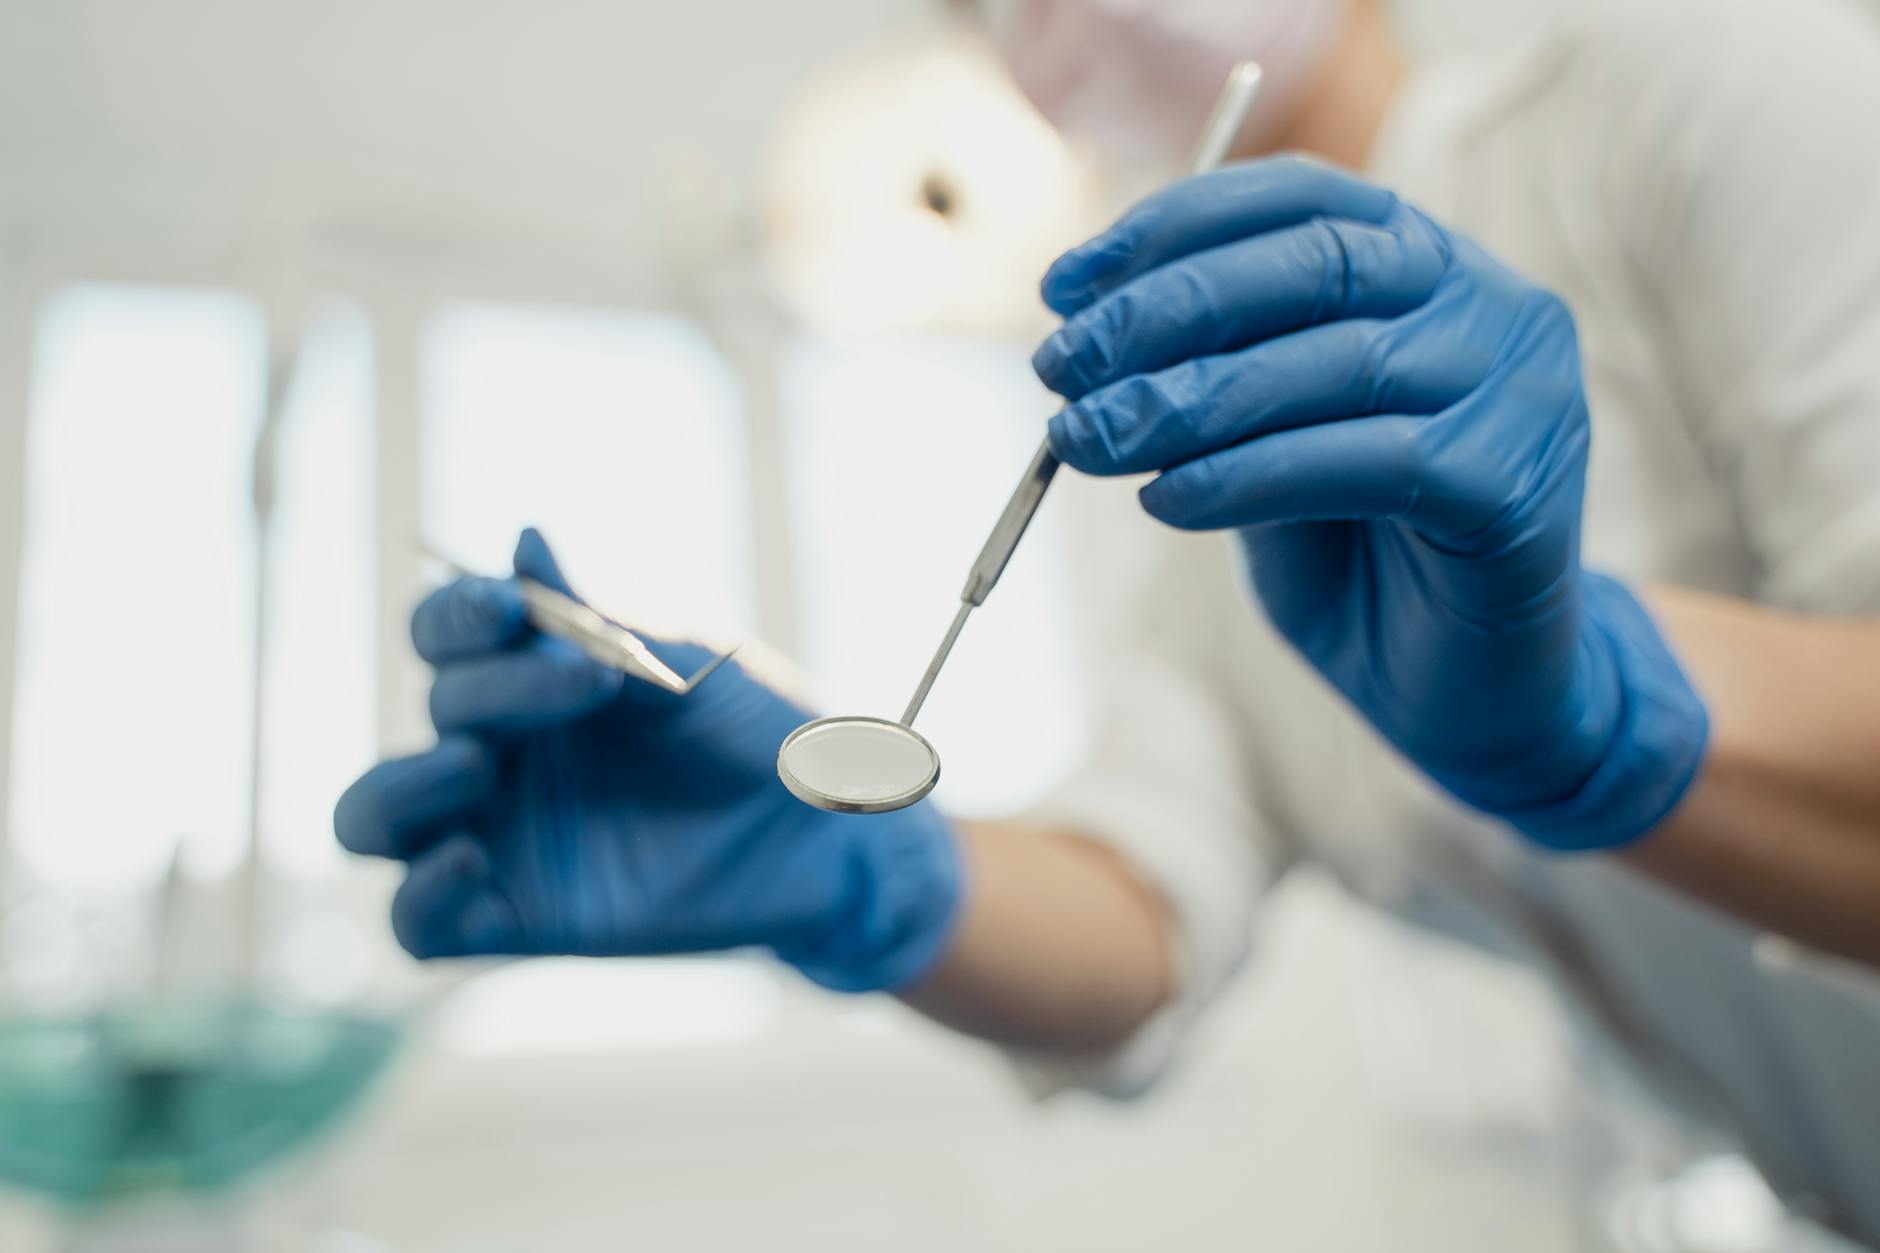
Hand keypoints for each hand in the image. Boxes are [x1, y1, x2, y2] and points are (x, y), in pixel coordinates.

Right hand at [334, 530, 961, 990]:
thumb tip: (527, 538)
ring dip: (401, 787)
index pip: (444, 633)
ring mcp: (499, 834)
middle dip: (492, 685)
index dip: (458, 614)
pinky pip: (417, 925)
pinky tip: (472, 861)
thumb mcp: (689, 659)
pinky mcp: (518, 919)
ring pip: (371, 817)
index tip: (512, 607)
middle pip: (432, 707)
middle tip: (586, 682)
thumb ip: (603, 613)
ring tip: (473, 765)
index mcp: (528, 674)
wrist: (824, 829)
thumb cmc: (760, 729)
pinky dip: (421, 894)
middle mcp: (498, 750)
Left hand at [1033, 157, 1707, 849]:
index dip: (1172, 229)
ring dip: (1186, 400)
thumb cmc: (1354, 557)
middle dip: (1164, 311)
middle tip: (1058, 368)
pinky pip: (1365, 463)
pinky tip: (1164, 502)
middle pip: (1315, 265)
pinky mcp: (1516, 482)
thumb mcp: (1263, 442)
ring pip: (1333, 364)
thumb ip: (1212, 373)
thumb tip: (1083, 334)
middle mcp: (1493, 304)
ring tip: (1084, 439)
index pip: (1300, 198)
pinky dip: (1248, 477)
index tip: (1061, 288)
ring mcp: (1522, 389)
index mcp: (1431, 264)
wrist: (1460, 694)